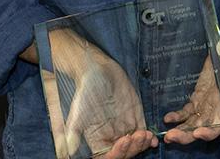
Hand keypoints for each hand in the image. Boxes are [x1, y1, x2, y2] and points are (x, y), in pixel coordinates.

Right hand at [44, 30, 156, 158]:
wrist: (98, 69)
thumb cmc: (85, 90)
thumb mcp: (78, 111)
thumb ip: (74, 132)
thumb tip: (66, 152)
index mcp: (96, 139)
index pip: (107, 157)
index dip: (116, 154)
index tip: (123, 141)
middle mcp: (111, 136)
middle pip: (124, 153)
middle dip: (132, 149)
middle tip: (138, 137)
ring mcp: (124, 128)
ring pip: (135, 146)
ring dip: (141, 145)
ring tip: (146, 136)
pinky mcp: (134, 118)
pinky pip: (143, 133)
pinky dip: (148, 139)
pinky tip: (152, 138)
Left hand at [162, 29, 219, 144]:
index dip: (210, 131)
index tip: (198, 133)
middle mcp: (216, 107)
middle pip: (202, 128)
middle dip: (187, 135)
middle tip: (172, 137)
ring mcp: (206, 105)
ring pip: (193, 124)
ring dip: (180, 131)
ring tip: (166, 136)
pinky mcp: (197, 100)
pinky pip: (187, 113)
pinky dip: (177, 117)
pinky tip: (166, 118)